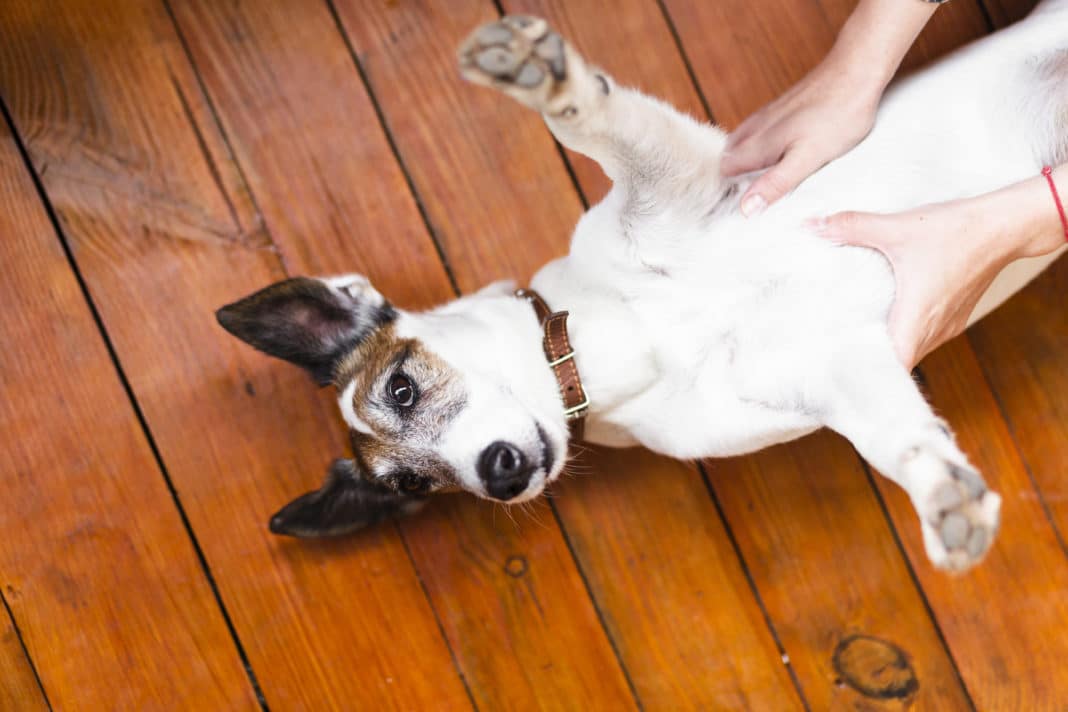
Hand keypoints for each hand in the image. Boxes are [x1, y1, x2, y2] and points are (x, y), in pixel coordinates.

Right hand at [722, 0, 939, 215]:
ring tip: (762, 181)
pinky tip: (780, 155)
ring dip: (747, 163)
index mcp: (757, 144)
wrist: (856, 71)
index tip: (739, 208)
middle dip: (734, 178)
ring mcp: (768, 116)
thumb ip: (775, 183)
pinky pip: (760, 133)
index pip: (724, 172)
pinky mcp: (782, 109)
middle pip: (730, 158)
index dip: (728, 191)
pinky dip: (762, 148)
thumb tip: (747, 208)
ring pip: (743, 145)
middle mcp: (756, 128)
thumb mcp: (807, 158)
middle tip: (750, 199)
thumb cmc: (837, 114)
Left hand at [810, 168, 1066, 366]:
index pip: (893, 367)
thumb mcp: (898, 228)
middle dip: (869, 361)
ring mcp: (948, 325)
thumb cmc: (956, 231)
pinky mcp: (955, 315)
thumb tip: (812, 225)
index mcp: (918, 318)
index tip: (840, 369)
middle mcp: (934, 330)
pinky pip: (924, 336)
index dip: (868, 373)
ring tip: (853, 340)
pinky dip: (904, 334)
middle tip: (835, 355)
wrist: (1005, 226)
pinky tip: (885, 318)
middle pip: (898, 363)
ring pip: (912, 350)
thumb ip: (852, 227)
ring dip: (888, 348)